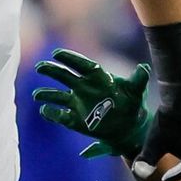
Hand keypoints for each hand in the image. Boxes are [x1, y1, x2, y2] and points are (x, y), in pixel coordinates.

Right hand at [32, 49, 150, 158]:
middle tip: (40, 67)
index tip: (57, 54)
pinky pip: (60, 115)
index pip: (81, 65)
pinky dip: (51, 113)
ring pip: (58, 96)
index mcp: (97, 78)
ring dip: (47, 95)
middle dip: (52, 70)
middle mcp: (84, 88)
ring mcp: (77, 103)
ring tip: (37, 95)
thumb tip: (144, 68)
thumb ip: (138, 80)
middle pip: (65, 76)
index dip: (70, 59)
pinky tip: (44, 110)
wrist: (128, 126)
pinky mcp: (75, 119)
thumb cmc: (132, 104)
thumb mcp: (137, 92)